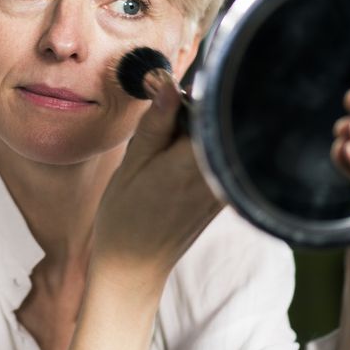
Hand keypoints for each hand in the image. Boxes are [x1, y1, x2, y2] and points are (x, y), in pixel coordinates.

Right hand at [91, 71, 222, 291]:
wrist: (134, 267)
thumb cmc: (124, 217)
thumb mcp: (131, 163)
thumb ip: (156, 122)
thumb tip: (170, 82)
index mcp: (191, 164)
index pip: (210, 109)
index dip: (191, 94)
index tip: (166, 93)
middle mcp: (216, 176)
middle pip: (219, 122)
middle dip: (193, 110)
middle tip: (162, 114)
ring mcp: (224, 188)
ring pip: (220, 138)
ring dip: (196, 130)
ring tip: (165, 141)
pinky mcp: (225, 195)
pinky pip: (220, 156)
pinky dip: (201, 147)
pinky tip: (176, 156)